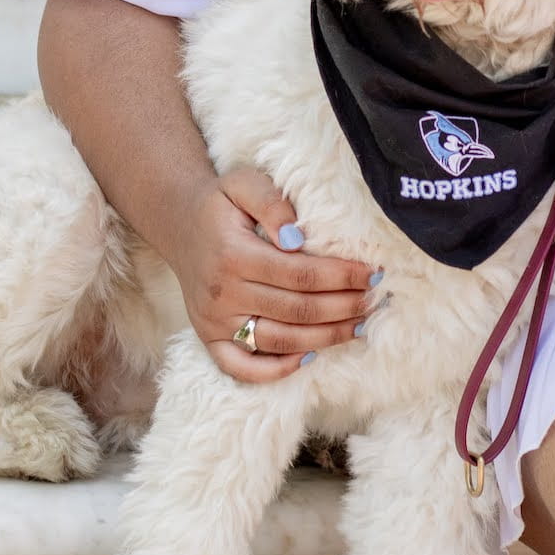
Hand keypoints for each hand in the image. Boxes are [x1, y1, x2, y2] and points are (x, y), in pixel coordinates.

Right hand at [170, 166, 380, 382]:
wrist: (179, 222)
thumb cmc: (221, 202)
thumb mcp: (243, 183)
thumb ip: (272, 203)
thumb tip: (297, 238)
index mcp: (234, 256)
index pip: (301, 274)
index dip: (342, 277)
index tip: (373, 273)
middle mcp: (223, 294)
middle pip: (297, 310)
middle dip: (343, 307)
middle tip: (375, 300)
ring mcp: (214, 321)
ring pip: (279, 341)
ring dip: (324, 338)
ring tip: (358, 325)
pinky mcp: (208, 338)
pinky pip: (241, 368)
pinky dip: (276, 371)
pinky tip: (310, 357)